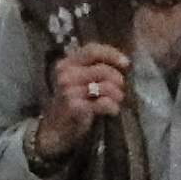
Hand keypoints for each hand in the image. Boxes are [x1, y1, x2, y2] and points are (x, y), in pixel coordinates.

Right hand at [32, 42, 129, 167]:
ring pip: (106, 86)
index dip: (112, 54)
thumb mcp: (77, 79)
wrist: (54, 129)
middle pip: (103, 69)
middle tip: (120, 89)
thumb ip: (93, 67)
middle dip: (118, 80)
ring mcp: (68, 91)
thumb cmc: (71, 102)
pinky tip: (112, 111)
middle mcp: (65, 75)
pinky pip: (104, 103)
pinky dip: (113, 107)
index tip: (126, 63)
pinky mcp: (75, 107)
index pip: (92, 50)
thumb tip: (122, 62)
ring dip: (117, 95)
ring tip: (116, 100)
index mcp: (66, 63)